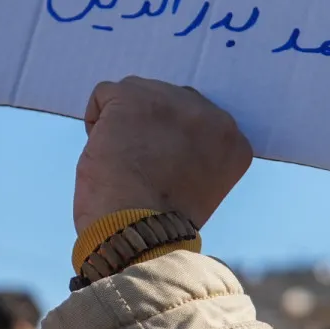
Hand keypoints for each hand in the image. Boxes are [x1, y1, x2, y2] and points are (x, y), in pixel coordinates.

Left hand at [74, 77, 252, 234]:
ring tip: (124, 164)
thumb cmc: (161, 224)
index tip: (161, 174)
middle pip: (167, 103)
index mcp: (234, 141)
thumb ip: (194, 154)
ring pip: (137, 95)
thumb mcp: (199, 186)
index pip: (195, 124)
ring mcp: (173, 101)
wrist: (138, 233)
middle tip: (139, 169)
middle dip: (149, 129)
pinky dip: (96, 122)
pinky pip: (105, 95)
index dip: (170, 146)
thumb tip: (163, 133)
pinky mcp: (134, 97)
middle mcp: (211, 114)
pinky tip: (103, 153)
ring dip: (123, 126)